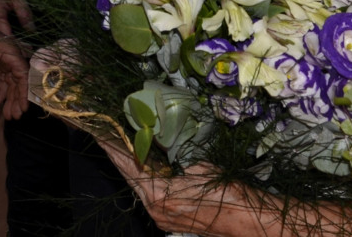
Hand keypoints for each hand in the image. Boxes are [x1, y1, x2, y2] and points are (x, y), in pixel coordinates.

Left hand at [0, 6, 28, 120]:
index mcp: (10, 52)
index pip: (23, 75)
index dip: (24, 93)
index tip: (23, 109)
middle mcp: (9, 55)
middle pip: (17, 80)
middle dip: (16, 99)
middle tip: (13, 116)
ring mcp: (0, 58)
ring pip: (8, 81)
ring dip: (7, 96)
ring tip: (6, 114)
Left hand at [97, 141, 242, 235]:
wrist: (251, 223)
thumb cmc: (229, 194)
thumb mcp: (200, 168)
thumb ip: (177, 162)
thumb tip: (167, 153)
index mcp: (160, 197)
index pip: (129, 165)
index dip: (113, 145)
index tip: (100, 129)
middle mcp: (156, 210)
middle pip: (129, 175)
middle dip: (117, 152)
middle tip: (104, 131)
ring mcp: (163, 217)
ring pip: (138, 184)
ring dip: (129, 163)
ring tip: (116, 141)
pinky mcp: (171, 218)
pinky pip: (149, 192)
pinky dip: (142, 175)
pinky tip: (139, 162)